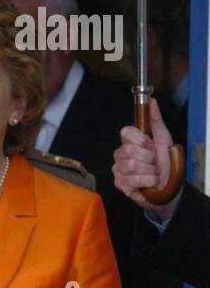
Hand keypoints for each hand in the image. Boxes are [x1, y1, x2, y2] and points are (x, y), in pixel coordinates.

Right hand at [113, 98, 182, 221]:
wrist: (169, 187)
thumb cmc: (166, 164)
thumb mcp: (164, 139)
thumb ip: (156, 121)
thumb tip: (152, 101)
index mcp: (130, 141)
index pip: (125, 132)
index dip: (140, 140)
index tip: (150, 145)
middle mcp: (121, 154)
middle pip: (128, 150)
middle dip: (148, 157)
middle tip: (153, 162)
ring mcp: (119, 170)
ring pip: (130, 165)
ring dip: (148, 170)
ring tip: (153, 173)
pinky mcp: (120, 184)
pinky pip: (131, 180)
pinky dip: (146, 181)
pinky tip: (149, 182)